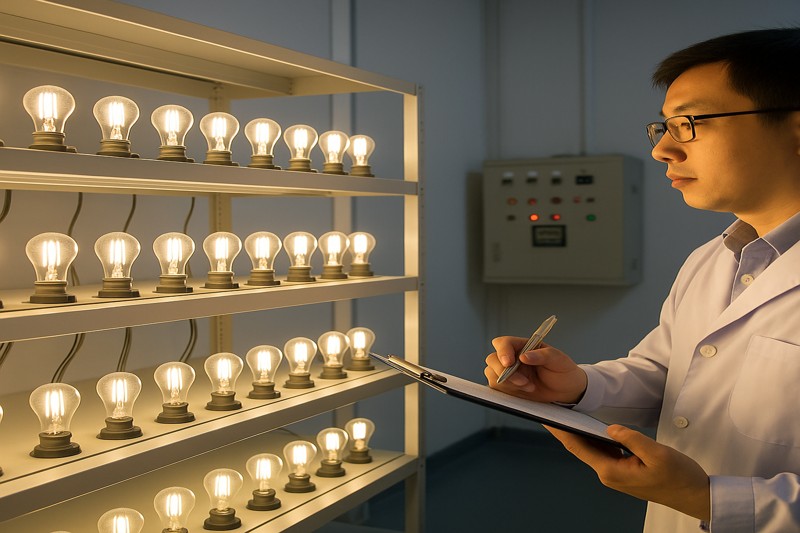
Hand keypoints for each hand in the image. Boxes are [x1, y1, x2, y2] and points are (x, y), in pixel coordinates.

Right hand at [484, 336, 587, 403]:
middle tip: (523, 381)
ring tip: (529, 386)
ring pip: (492, 373)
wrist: (566, 390)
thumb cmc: (563, 371)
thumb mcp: (558, 359)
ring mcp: (508, 372)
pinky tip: (524, 390)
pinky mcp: (507, 386)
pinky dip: (508, 390)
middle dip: (504, 372)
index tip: (509, 363)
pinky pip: (496, 387)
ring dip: (509, 383)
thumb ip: (542, 355)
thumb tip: (524, 356)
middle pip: (492, 359)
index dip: (503, 351)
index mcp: (523, 346)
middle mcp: (513, 357)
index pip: (504, 343)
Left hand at [545, 424, 709, 520]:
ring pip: (592, 450)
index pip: (578, 447)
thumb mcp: (658, 454)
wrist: (695, 495)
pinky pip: (604, 453)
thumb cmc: (679, 477)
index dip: (561, 432)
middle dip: (565, 430)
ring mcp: (616, 474)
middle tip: (551, 410)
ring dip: (579, 434)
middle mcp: (609, 474)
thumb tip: (610, 427)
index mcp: (612, 471)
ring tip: (566, 414)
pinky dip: (595, 439)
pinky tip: (591, 427)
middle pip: (581, 448)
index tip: (547, 418)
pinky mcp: (623, 472)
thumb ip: (631, 438)